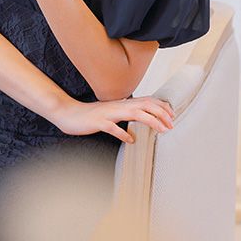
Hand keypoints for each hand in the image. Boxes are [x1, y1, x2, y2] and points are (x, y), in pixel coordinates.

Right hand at [51, 95, 174, 142]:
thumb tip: (139, 117)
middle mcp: (118, 106)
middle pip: (145, 105)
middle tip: (172, 124)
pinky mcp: (98, 122)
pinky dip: (123, 133)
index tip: (172, 115)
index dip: (161, 106)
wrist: (68, 113)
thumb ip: (125, 113)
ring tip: (162, 130)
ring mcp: (108, 113)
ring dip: (151, 121)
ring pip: (134, 113)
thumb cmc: (89, 116)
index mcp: (122, 104)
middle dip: (161, 113)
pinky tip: (131, 140)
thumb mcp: (111, 112)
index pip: (146, 100)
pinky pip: (113, 127)